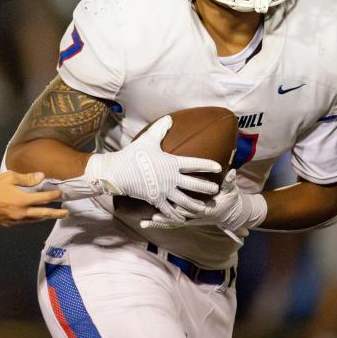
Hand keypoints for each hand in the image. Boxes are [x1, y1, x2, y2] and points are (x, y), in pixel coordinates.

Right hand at [0, 171, 67, 224]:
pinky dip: (30, 219)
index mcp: (22, 200)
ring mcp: (14, 220)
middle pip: (43, 214)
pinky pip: (23, 222)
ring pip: (33, 220)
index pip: (43, 198)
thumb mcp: (10, 177)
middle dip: (55, 213)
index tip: (60, 193)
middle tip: (65, 212)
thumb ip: (27, 178)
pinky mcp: (7, 224)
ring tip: (50, 215)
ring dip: (43, 217)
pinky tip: (31, 217)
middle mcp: (20, 213)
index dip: (53, 196)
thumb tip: (41, 176)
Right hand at [43, 116, 220, 221]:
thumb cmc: (133, 155)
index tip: (218, 167)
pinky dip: (177, 216)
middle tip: (215, 191)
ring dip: (196, 205)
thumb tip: (169, 118)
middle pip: (194, 185)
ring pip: (185, 201)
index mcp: (171, 163)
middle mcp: (171, 179)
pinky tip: (183, 219)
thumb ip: (160, 129)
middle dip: (207, 189)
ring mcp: (164, 191)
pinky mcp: (155, 200)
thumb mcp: (147, 140)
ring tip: (203, 208)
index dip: (208, 165)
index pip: (194, 164)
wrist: (117, 172)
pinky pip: (169, 210)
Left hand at [140, 169, 267, 241]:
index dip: (181, 206)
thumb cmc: (229, 200)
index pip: (191, 207)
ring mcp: (189, 219)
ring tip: (145, 223)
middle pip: (178, 216)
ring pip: (172, 221)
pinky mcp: (185, 219)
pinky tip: (144, 224)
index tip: (170, 203)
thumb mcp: (231, 191)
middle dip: (166, 216)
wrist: (230, 215)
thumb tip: (232, 172)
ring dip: (160, 222)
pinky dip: (158, 224)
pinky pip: (170, 222)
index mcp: (205, 208)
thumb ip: (230, 182)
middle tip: (152, 215)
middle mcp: (195, 215)